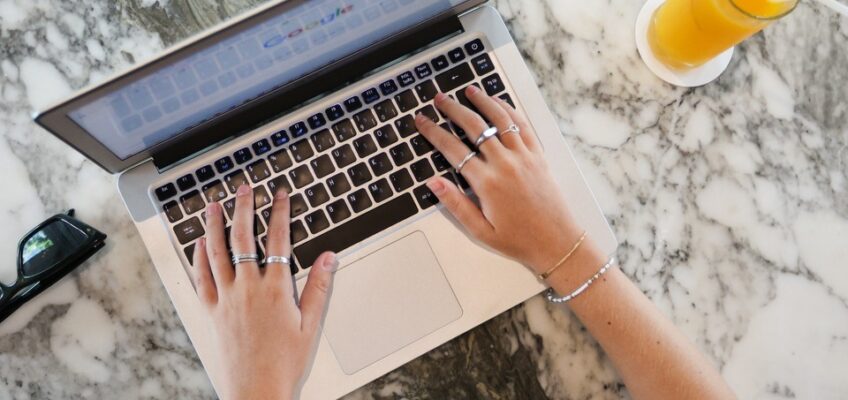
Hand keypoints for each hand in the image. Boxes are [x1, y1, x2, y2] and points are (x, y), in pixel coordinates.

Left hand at [191, 185, 336, 399]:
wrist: (256, 389)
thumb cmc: (284, 362)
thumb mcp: (310, 324)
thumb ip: (318, 287)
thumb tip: (328, 257)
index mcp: (275, 289)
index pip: (277, 239)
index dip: (279, 212)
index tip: (279, 194)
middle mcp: (248, 288)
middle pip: (243, 238)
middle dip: (244, 209)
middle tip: (244, 189)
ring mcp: (226, 298)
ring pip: (217, 253)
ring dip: (215, 225)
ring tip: (213, 205)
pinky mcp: (212, 311)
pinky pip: (202, 278)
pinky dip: (199, 257)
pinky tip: (200, 243)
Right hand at [414, 87, 584, 274]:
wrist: (557, 242)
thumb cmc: (518, 239)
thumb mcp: (480, 230)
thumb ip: (455, 204)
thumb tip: (433, 183)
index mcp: (487, 183)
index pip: (453, 149)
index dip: (434, 132)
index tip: (422, 121)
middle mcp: (505, 164)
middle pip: (474, 126)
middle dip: (453, 109)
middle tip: (440, 99)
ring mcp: (524, 156)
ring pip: (499, 119)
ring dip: (482, 101)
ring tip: (469, 90)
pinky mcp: (538, 155)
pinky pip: (522, 125)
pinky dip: (509, 110)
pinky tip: (499, 102)